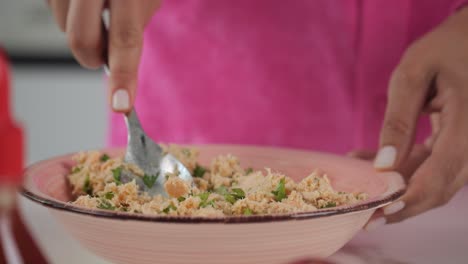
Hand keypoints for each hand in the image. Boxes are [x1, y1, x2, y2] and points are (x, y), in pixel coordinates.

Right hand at [48, 0, 160, 111]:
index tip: (121, 105)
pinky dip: (70, 14)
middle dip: (93, 57)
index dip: (122, 75)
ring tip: (97, 6)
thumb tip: (116, 67)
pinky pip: (54, 12)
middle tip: (105, 52)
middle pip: (82, 40)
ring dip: (82, 30)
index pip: (125, 38)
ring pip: (63, 28)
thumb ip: (131, 30)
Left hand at [364, 6, 467, 226]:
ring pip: (435, 182)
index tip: (380, 212)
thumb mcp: (412, 75)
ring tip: (358, 180)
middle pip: (439, 188)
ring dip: (397, 188)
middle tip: (364, 214)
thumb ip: (398, 120)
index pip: (441, 174)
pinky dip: (404, 171)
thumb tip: (384, 164)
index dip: (411, 199)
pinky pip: (433, 167)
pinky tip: (371, 165)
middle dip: (400, 205)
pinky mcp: (460, 146)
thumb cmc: (442, 50)